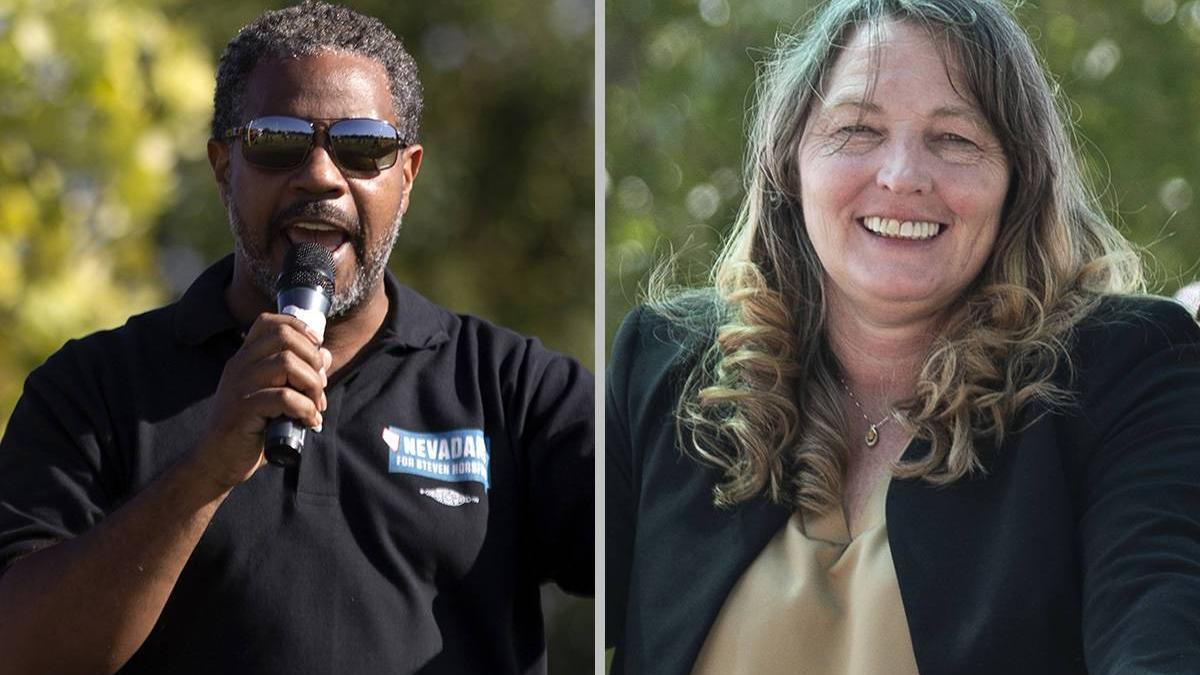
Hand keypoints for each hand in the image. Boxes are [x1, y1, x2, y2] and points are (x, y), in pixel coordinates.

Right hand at [191, 312, 332, 490]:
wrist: (216, 462)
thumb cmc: (251, 430)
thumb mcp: (276, 398)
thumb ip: (298, 377)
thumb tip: (325, 355)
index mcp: (244, 358)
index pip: (269, 322)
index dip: (299, 328)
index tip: (317, 349)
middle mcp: (239, 365)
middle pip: (284, 337)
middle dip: (312, 360)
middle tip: (320, 387)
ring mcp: (239, 386)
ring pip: (287, 364)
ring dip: (312, 385)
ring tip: (316, 407)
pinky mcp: (242, 409)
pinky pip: (284, 397)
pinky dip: (305, 409)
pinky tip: (309, 422)